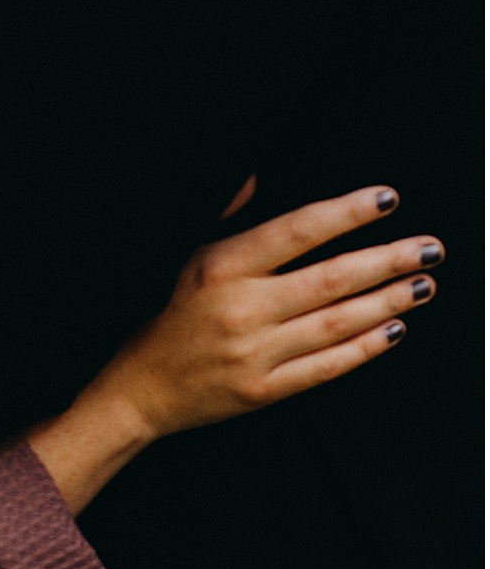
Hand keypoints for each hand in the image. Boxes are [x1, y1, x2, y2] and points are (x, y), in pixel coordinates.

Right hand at [29, 185, 441, 511]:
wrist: (138, 389)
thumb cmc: (165, 314)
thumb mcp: (185, 255)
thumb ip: (226, 217)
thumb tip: (255, 177)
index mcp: (220, 266)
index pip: (297, 231)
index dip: (346, 213)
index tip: (387, 199)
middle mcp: (240, 308)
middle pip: (330, 279)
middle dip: (387, 260)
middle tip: (430, 247)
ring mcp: (254, 353)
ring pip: (337, 323)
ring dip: (387, 302)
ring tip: (422, 284)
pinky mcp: (263, 391)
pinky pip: (326, 367)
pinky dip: (365, 348)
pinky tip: (395, 329)